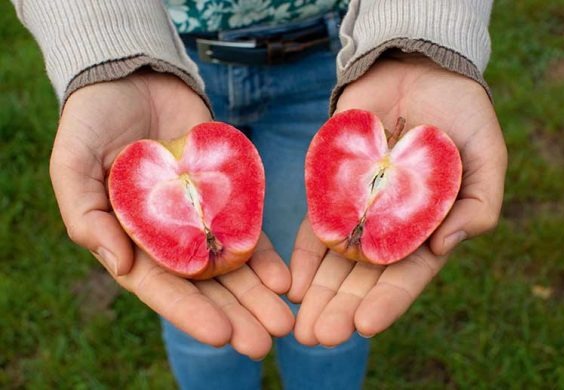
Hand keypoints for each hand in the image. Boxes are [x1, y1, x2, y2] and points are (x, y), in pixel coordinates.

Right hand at [50, 72, 293, 358]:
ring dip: (256, 294)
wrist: (133, 78)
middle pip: (202, 285)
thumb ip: (85, 215)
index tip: (222, 334)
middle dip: (233, 313)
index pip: (159, 285)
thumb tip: (119, 266)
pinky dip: (264, 254)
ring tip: (283, 320)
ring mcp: (197, 216)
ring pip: (229, 263)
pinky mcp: (224, 193)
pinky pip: (246, 228)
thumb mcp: (73, 163)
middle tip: (264, 342)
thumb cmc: (93, 120)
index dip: (189, 311)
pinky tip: (285, 278)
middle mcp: (166, 235)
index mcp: (127, 238)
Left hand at [288, 55, 506, 345]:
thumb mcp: (487, 157)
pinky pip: (314, 224)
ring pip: (334, 259)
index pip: (406, 275)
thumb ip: (478, 205)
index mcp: (428, 229)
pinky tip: (289, 280)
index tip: (364, 325)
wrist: (418, 71)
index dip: (387, 302)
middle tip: (317, 336)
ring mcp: (359, 208)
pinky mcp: (331, 186)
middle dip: (340, 307)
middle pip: (362, 277)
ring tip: (298, 322)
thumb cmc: (461, 115)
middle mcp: (390, 227)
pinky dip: (302, 252)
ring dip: (316, 291)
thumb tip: (444, 249)